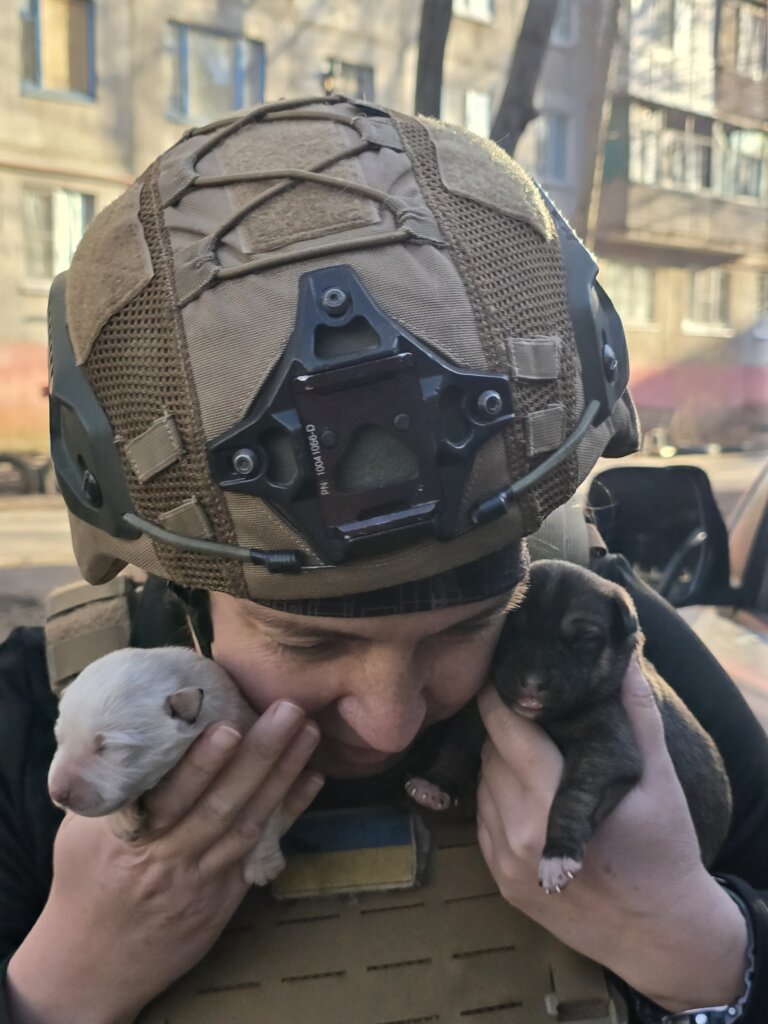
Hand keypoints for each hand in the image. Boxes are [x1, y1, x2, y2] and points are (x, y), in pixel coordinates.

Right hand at [7, 700, 323, 1023]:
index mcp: (127, 837)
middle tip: (289, 711)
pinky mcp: (225, 895)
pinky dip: (288, 812)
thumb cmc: (85, 882)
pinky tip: (312, 778)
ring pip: (248, 823)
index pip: (168, 796)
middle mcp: (168, 857)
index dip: (201, 765)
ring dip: (282, 775)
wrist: (93, 965)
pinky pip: (261, 848)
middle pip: (220, 804)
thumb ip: (112, 786)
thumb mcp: (81, 832)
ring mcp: (201, 878)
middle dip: (259, 755)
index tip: (228, 725)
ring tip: (308, 732)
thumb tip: (133, 727)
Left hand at [476, 659, 747, 1010]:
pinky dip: (498, 799)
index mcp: (550, 800)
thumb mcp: (657, 778)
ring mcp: (503, 861)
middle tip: (531, 714)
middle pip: (489, 751)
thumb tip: (624, 659)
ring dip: (500, 764)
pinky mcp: (500, 882)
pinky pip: (482, 819)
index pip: (502, 726)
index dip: (502, 696)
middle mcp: (516, 831)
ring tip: (534, 756)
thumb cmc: (663, 851)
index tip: (511, 677)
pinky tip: (529, 795)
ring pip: (482, 783)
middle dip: (505, 728)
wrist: (661, 933)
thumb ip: (636, 713)